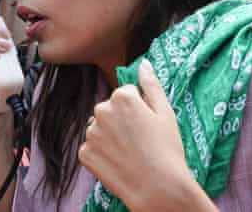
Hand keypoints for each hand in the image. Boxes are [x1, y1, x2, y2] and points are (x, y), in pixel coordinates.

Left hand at [79, 60, 202, 211]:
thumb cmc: (166, 149)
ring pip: (100, 127)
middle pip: (110, 109)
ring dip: (110, 135)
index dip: (139, 108)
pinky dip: (102, 153)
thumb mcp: (165, 112)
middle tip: (140, 139)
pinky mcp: (85, 154)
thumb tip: (143, 64)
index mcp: (122, 97)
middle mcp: (101, 111)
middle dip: (121, 119)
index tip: (147, 124)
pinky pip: (91, 147)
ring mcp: (91, 134)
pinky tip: (118, 161)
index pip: (127, 93)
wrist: (157, 188)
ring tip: (129, 151)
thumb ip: (151, 84)